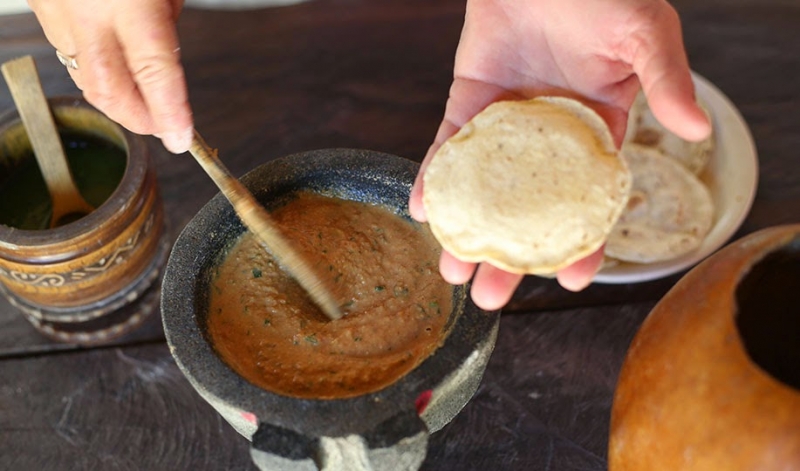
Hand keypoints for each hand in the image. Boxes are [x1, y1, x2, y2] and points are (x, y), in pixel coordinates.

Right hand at [28, 0, 192, 153]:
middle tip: (163, 125)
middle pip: (108, 92)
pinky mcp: (40, 6)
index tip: (181, 138)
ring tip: (141, 93)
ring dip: (115, 94)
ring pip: (82, 74)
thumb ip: (167, 17)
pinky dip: (89, 63)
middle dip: (137, 119)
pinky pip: (65, 48)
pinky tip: (109, 57)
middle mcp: (86, 11)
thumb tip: (169, 54)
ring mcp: (56, 10)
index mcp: (129, 3)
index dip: (170, 114)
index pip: (155, 75)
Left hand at [409, 0, 710, 310]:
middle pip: (526, 208)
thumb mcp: (646, 34)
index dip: (582, 243)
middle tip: (490, 297)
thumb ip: (666, 80)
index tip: (568, 280)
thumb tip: (698, 129)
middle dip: (509, 255)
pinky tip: (423, 208)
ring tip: (451, 270)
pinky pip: (448, 146)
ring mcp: (504, 125)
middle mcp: (547, 139)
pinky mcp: (468, 102)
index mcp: (594, 132)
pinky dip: (434, 175)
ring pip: (483, 187)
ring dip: (466, 227)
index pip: (588, 200)